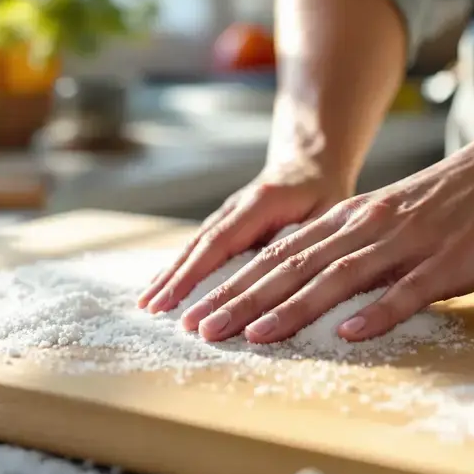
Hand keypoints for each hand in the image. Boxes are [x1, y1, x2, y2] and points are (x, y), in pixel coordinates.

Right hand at [137, 160, 352, 312]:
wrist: (311, 164)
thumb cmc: (325, 194)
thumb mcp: (328, 212)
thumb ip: (310, 240)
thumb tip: (292, 278)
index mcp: (260, 203)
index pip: (220, 243)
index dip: (195, 274)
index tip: (174, 302)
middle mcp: (236, 206)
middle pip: (199, 245)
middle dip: (174, 279)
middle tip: (150, 310)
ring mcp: (226, 213)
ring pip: (193, 245)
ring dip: (169, 274)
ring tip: (146, 304)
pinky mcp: (225, 222)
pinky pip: (198, 246)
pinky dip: (179, 267)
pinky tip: (162, 288)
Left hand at [178, 116, 473, 343]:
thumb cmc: (472, 191)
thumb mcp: (407, 214)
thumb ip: (369, 244)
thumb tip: (335, 282)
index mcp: (360, 217)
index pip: (284, 254)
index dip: (238, 284)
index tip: (200, 312)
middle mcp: (374, 226)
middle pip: (295, 267)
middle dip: (243, 300)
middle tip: (199, 330)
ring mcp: (412, 242)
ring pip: (339, 278)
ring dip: (291, 308)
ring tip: (250, 336)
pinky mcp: (452, 259)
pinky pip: (408, 289)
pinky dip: (376, 312)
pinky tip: (347, 334)